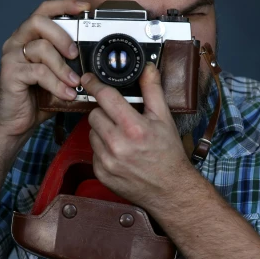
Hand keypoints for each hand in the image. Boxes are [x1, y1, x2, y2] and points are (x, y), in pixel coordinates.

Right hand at [0, 0, 89, 138]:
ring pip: (41, 48)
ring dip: (62, 67)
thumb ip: (69, 66)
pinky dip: (56, 84)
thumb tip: (96, 65)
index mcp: (29, 38)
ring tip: (74, 83)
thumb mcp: (58, 78)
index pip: (44, 11)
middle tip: (75, 54)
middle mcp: (17, 42)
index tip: (85, 9)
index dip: (64, 5)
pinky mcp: (10, 73)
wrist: (14, 124)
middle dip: (62, 36)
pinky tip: (66, 94)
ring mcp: (12, 56)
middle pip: (39, 22)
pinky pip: (38, 71)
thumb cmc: (35, 100)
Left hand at [84, 62, 193, 209]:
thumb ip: (153, 91)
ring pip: (91, 133)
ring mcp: (107, 162)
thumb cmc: (169, 154)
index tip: (89, 79)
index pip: (105, 97)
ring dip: (102, 131)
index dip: (94, 84)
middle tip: (120, 118)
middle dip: (105, 113)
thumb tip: (147, 68)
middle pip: (94, 114)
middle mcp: (118, 145)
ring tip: (121, 137)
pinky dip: (102, 149)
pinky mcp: (101, 173)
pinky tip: (119, 153)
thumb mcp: (164, 119)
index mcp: (134, 128)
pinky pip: (93, 152)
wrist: (170, 190)